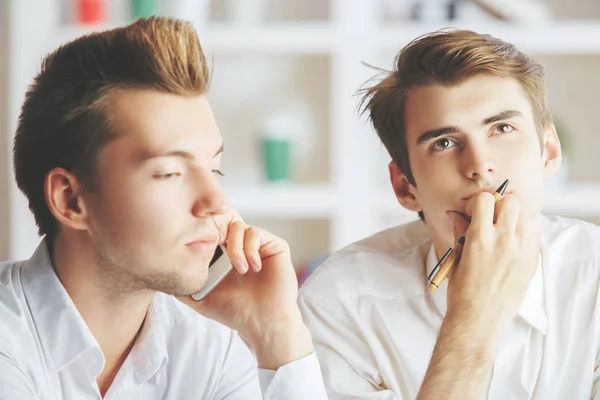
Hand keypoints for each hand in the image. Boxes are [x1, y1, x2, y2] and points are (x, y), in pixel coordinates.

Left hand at [178, 211, 313, 368]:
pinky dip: (251, 249)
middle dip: (216, 233)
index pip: (211, 230)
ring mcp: (258, 245)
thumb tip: (161, 273)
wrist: (262, 324)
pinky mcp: (274, 246)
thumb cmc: (235, 312)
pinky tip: (253, 268)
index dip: (203, 232)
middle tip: (215, 249)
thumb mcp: (200, 298)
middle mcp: (240, 246)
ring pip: (239, 226)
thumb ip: (183, 284)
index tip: (198, 246)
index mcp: (224, 254)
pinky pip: (256, 233)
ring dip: (235, 247)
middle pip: (223, 221)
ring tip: (240, 269)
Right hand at [446, 192, 539, 338]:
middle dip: (501, 207)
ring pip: (526, 217)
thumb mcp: (456, 259)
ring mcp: (521, 252)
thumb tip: (457, 215)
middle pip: (511, 203)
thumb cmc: (462, 292)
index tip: (474, 212)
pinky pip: (534, 236)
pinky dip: (525, 234)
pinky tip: (513, 245)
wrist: (478, 320)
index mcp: (479, 238)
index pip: (485, 200)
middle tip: (493, 219)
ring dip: (515, 220)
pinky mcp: (531, 263)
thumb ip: (459, 233)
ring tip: (505, 233)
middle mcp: (503, 241)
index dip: (479, 202)